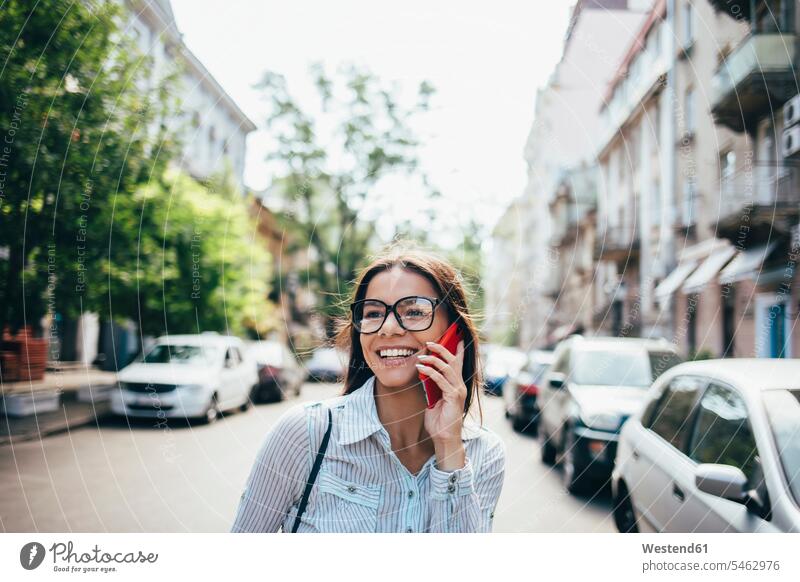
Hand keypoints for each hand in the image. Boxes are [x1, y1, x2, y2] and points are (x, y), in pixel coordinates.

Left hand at [417, 339, 466, 470]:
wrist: (444, 438)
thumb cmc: (439, 421)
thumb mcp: (434, 400)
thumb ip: (433, 387)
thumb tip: (425, 374)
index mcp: (457, 386)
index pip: (459, 364)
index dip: (458, 350)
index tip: (456, 337)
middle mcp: (460, 386)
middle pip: (453, 361)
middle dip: (442, 349)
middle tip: (430, 342)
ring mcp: (458, 391)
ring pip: (447, 368)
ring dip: (433, 359)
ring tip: (422, 355)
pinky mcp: (453, 397)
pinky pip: (441, 380)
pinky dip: (430, 372)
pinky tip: (421, 368)